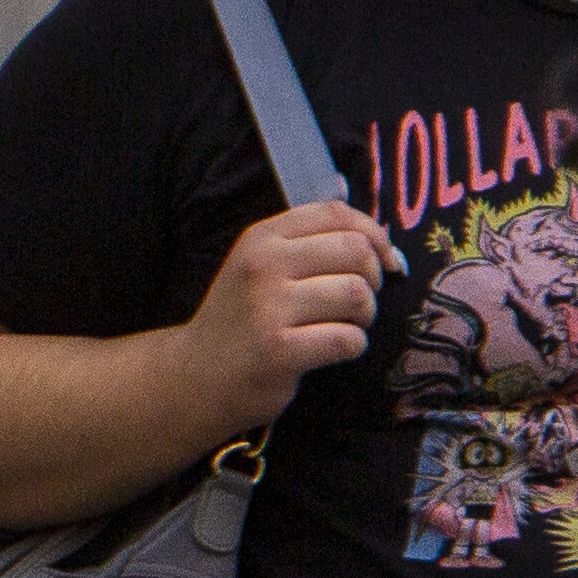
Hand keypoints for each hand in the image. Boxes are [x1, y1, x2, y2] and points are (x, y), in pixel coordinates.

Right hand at [181, 201, 408, 427]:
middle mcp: (262, 266)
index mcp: (261, 239)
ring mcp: (267, 308)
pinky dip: (351, 346)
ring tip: (343, 325)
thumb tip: (355, 200)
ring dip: (364, 316)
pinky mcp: (278, 350)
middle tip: (356, 301)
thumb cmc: (240, 320)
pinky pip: (347, 339)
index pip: (335, 213)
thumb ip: (303, 236)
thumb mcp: (258, 265)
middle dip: (373, 278)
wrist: (195, 377)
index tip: (382, 261)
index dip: (374, 234)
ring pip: (357, 295)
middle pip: (355, 251)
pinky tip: (330, 350)